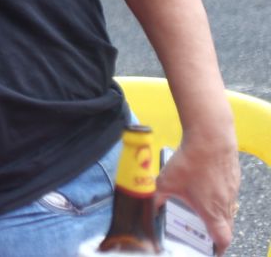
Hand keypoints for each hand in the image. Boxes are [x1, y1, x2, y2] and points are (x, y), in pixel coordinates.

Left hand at [156, 137, 240, 252]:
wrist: (211, 138)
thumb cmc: (191, 163)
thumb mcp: (166, 182)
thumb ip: (157, 197)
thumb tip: (150, 206)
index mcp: (212, 212)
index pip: (222, 239)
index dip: (218, 248)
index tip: (212, 250)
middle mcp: (226, 204)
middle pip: (227, 226)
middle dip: (217, 231)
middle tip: (205, 230)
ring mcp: (233, 190)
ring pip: (229, 209)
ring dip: (219, 212)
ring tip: (204, 207)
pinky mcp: (234, 177)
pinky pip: (229, 192)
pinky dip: (220, 195)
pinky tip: (207, 185)